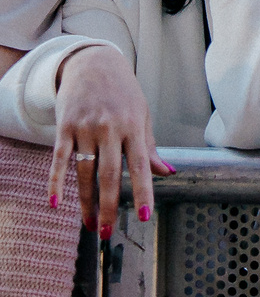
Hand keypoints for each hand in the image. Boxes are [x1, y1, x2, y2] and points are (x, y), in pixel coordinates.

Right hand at [50, 46, 170, 236]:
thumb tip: (167, 172)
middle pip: (110, 175)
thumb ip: (150, 146)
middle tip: (106, 233)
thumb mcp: (142, 115)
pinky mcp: (65, 127)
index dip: (142, 192)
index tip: (143, 217)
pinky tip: (55, 203)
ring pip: (85, 173)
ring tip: (88, 225)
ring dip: (85, 203)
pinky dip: (56, 182)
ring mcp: (86, 128)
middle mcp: (111, 128)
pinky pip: (59, 160)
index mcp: (134, 127)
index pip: (140, 165)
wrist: (94, 63)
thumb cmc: (123, 93)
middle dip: (108, 207)